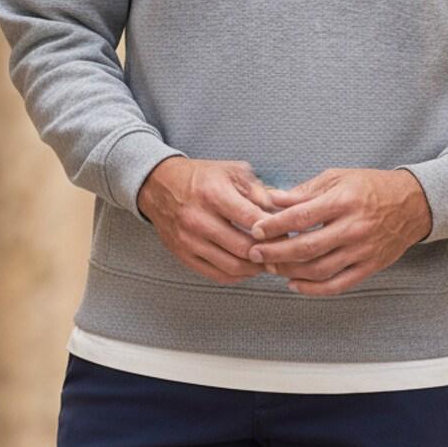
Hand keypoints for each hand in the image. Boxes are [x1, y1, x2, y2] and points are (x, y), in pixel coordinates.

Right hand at [138, 156, 283, 285]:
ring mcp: (189, 241)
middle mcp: (198, 219)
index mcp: (213, 194)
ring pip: (232, 266)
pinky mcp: (183, 256)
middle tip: (283, 251)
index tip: (287, 231)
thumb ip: (258, 190)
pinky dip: (238, 275)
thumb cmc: (202, 177)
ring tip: (269, 260)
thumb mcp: (232, 171)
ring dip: (255, 268)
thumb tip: (281, 211)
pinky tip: (249, 267)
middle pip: (244, 248)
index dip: (274, 229)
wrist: (160, 186)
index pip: (252, 220)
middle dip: (269, 252)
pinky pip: (216, 275)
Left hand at [246, 167, 432, 295]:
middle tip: (254, 253)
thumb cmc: (370, 186)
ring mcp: (362, 250)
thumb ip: (305, 190)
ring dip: (290, 271)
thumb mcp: (338, 178)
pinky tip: (294, 283)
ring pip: (319, 269)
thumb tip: (273, 198)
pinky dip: (313, 289)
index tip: (255, 229)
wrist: (412, 204)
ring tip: (271, 266)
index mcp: (344, 201)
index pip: (302, 216)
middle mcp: (353, 227)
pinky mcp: (369, 266)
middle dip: (275, 252)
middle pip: (306, 246)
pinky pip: (337, 285)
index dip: (275, 224)